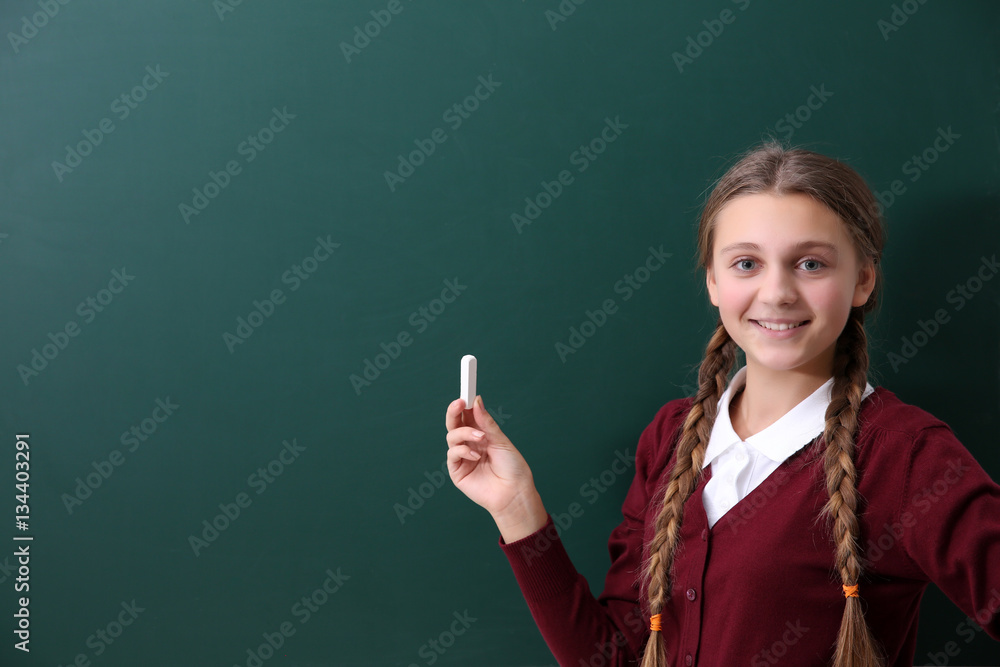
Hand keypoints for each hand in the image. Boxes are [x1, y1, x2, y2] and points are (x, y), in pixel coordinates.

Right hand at [445, 395, 545, 541]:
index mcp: (481, 435)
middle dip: (454, 411)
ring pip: (451, 436)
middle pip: (454, 423)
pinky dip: (462, 451)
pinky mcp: (457, 471)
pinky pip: (452, 454)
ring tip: (480, 438)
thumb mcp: (501, 440)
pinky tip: (476, 456)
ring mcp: (462, 457)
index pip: (467, 416)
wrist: (514, 493)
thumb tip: (476, 400)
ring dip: (464, 433)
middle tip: (460, 402)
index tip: (465, 392)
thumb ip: (486, 423)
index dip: (464, 404)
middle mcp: (470, 444)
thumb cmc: (512, 468)